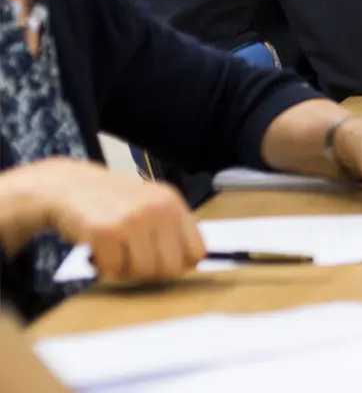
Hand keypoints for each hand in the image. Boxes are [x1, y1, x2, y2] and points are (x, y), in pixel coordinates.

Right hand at [26, 159, 204, 281]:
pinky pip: (114, 270)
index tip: (161, 262)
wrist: (69, 185)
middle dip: (150, 272)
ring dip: (125, 270)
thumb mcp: (150, 205)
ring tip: (115, 251)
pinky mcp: (105, 230)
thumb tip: (191, 265)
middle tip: (131, 259)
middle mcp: (157, 209)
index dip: (179, 264)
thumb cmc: (112, 202)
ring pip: (143, 272)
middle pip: (171, 268)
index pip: (197, 251)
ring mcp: (132, 219)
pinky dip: (104, 267)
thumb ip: (171, 230)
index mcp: (173, 204)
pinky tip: (98, 250)